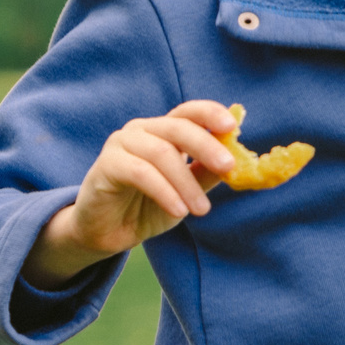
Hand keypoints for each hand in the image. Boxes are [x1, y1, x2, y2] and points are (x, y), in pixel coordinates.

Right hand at [26, 102, 239, 285]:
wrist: (106, 232)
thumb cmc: (147, 207)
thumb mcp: (185, 191)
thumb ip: (206, 174)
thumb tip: (237, 163)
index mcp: (162, 131)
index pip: (188, 112)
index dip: (210, 113)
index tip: (233, 125)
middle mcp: (141, 130)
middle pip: (178, 127)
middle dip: (206, 145)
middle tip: (228, 167)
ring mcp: (121, 144)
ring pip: (161, 153)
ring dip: (186, 182)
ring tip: (202, 209)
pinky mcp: (106, 165)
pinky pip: (140, 173)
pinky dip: (164, 191)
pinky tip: (178, 212)